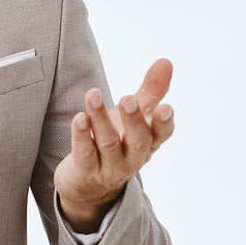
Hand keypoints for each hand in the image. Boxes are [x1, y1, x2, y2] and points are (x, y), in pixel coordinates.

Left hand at [53, 58, 175, 225]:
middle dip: (133, 119)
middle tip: (127, 98)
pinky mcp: (86, 171)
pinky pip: (84, 153)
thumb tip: (166, 61)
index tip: (166, 108)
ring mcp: (110, 167)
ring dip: (100, 118)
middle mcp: (133, 157)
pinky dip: (82, 135)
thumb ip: (151, 91)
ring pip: (108, 143)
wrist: (89, 184)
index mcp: (149, 142)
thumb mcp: (135, 117)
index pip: (162, 134)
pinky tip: (79, 118)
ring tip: (93, 95)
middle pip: (138, 141)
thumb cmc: (118, 142)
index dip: (165, 123)